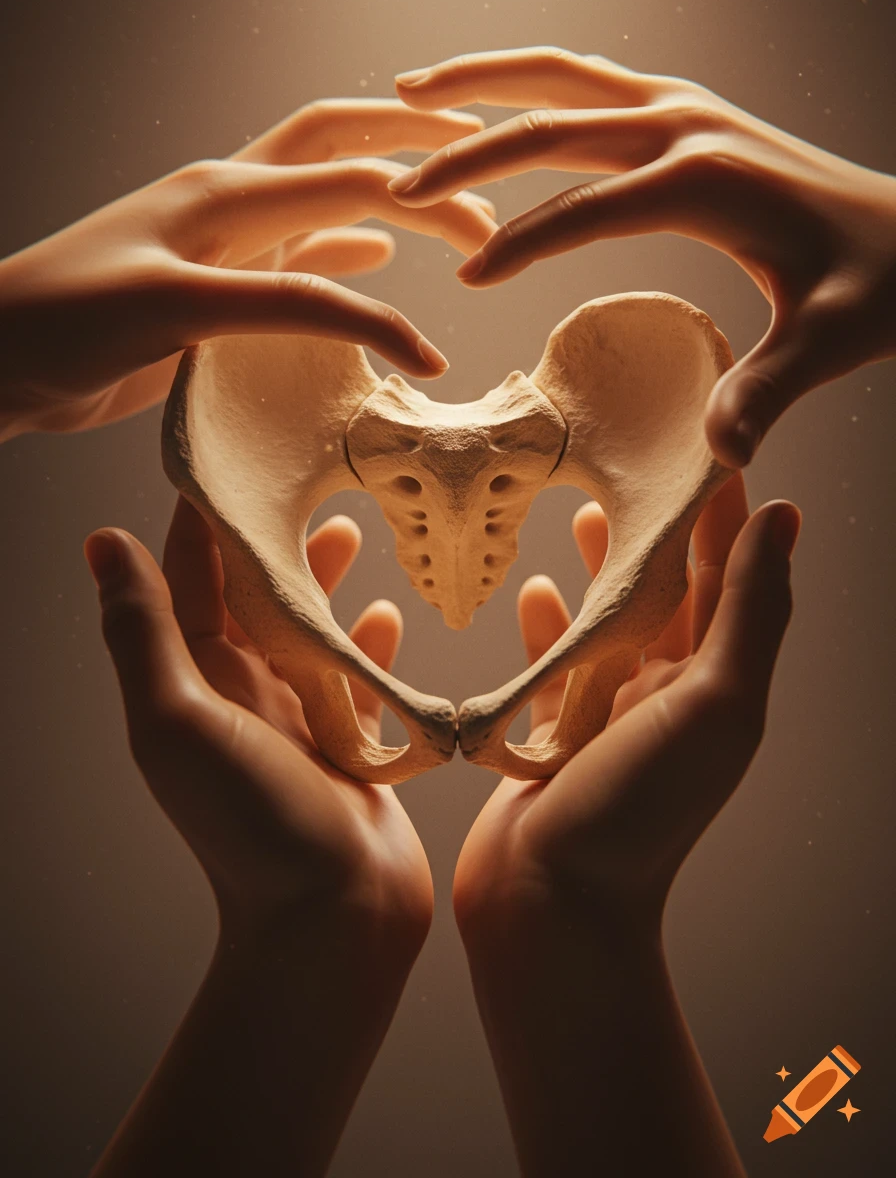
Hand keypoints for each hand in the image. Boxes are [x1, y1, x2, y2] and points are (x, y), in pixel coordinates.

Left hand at [0, 98, 495, 439]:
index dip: (426, 203)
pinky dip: (343, 252)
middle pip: (344, 152)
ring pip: (325, 198)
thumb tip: (397, 325)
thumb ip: (289, 306)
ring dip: (388, 203)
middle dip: (417, 160)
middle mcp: (230, 201)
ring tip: (449, 221)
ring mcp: (222, 240)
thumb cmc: (72, 322)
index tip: (483, 246)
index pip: (354, 175)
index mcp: (226, 193)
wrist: (3, 358)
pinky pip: (295, 253)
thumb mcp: (183, 308)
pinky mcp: (213, 283)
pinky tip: (372, 261)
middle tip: (484, 188)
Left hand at [85, 498, 430, 1177]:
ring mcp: (294, 719)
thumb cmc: (252, 826)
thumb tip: (101, 541)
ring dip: (320, 582)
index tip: (231, 450)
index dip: (204, 512)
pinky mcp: (344, 744)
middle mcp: (238, 693)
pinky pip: (352, 678)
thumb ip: (144, 631)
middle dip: (272, 536)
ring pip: (304, 629)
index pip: (190, 573)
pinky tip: (390, 614)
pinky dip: (365, 642)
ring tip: (352, 529)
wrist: (335, 919)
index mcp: (195, 678)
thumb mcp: (179, 721)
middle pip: (251, 594)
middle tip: (306, 479)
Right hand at [388, 46, 895, 467]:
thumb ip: (767, 390)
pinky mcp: (688, 111)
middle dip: (468, 153)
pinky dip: (534, 83)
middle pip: (552, 121)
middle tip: (400, 185)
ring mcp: (687, 108)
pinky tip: (495, 99)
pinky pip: (592, 82)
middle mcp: (688, 126)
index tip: (466, 280)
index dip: (519, 243)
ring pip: (564, 76)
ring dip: (486, 80)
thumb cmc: (874, 286)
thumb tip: (725, 450)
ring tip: (412, 90)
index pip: (583, 206)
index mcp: (706, 181)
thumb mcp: (825, 341)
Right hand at [452, 479, 798, 1176]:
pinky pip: (559, 666)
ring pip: (615, 622)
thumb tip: (784, 518)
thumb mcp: (715, 706)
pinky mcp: (558, 734)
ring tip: (589, 512)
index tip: (707, 441)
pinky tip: (534, 592)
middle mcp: (671, 695)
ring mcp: (612, 715)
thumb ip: (748, 611)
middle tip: (641, 463)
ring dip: (608, 570)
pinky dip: (551, 627)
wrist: (550, 909)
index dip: (724, 508)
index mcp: (716, 683)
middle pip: (674, 592)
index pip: (730, 573)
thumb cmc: (638, 815)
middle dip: (663, 527)